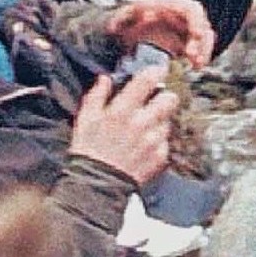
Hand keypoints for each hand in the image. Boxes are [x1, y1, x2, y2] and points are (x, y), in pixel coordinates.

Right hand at [69, 65, 177, 186]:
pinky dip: (158, 142)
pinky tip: (143, 146)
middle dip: (165, 97)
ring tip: (143, 129)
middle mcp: (142, 123)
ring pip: (168, 121)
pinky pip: (165, 141)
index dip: (156, 71)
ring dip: (159, 121)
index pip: (148, 81)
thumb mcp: (85, 119)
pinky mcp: (159, 157)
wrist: (96, 186)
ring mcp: (153, 141)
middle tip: (155, 101)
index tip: (158, 70)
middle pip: (170, 99)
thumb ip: (97, 96)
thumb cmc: (89, 152)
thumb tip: (105, 80)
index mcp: (123, 111)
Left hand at [106, 0, 214, 66]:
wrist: (133, 26)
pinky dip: (200, 57)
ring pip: (204, 38)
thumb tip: (113, 27)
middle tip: (193, 57)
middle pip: (202, 25)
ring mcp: (187, 28)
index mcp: (171, 4)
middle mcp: (183, 15)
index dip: (197, 21)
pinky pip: (200, 48)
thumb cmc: (132, 18)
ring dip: (204, 51)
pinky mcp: (187, 41)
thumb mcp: (124, 16)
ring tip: (197, 65)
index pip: (191, 10)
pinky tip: (196, 66)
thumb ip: (118, 20)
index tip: (197, 34)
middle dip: (201, 42)